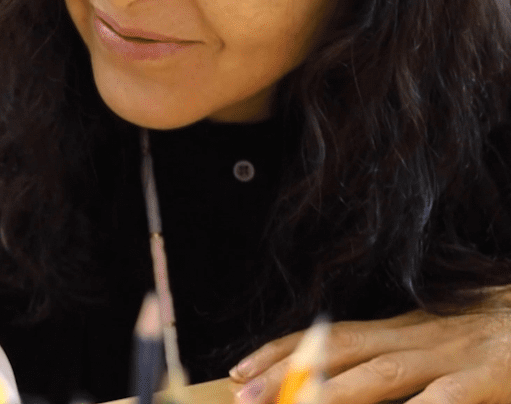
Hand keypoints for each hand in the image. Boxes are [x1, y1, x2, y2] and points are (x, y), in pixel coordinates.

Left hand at [229, 302, 510, 403]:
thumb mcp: (458, 342)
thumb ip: (412, 360)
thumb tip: (356, 381)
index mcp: (412, 328)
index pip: (331, 336)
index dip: (282, 351)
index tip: (240, 367)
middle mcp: (425, 335)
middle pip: (339, 351)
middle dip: (286, 373)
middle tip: (242, 393)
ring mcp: (461, 354)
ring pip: (384, 375)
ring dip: (333, 393)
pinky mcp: (497, 374)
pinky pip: (451, 397)